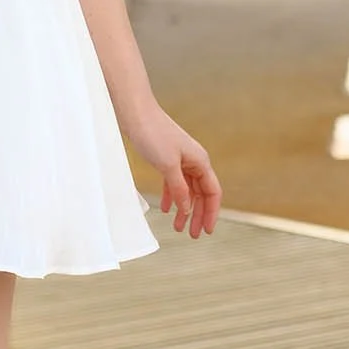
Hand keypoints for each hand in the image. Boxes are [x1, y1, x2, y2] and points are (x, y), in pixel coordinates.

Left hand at [121, 102, 220, 238]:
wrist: (135, 113)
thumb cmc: (153, 134)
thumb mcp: (168, 165)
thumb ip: (179, 188)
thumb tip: (187, 209)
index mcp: (200, 161)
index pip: (213, 192)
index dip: (211, 213)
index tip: (206, 231)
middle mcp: (194, 161)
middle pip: (201, 193)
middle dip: (197, 215)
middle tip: (192, 235)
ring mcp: (180, 160)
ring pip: (187, 190)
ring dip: (184, 209)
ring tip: (178, 228)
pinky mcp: (166, 159)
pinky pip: (174, 182)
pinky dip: (172, 196)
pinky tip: (167, 209)